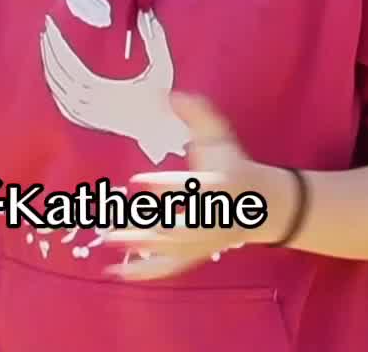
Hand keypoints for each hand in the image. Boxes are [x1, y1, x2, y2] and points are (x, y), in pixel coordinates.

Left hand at [100, 92, 289, 280]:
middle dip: (143, 228)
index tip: (136, 181)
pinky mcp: (193, 256)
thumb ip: (198, 113)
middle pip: (173, 227)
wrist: (259, 205)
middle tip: (111, 226)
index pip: (186, 189)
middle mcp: (206, 219)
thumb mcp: (220, 136)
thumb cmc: (233, 165)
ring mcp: (200, 242)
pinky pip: (167, 269)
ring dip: (138, 249)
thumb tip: (171, 92)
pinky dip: (143, 274)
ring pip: (167, 250)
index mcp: (212, 187)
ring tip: (108, 241)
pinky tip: (115, 273)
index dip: (162, 186)